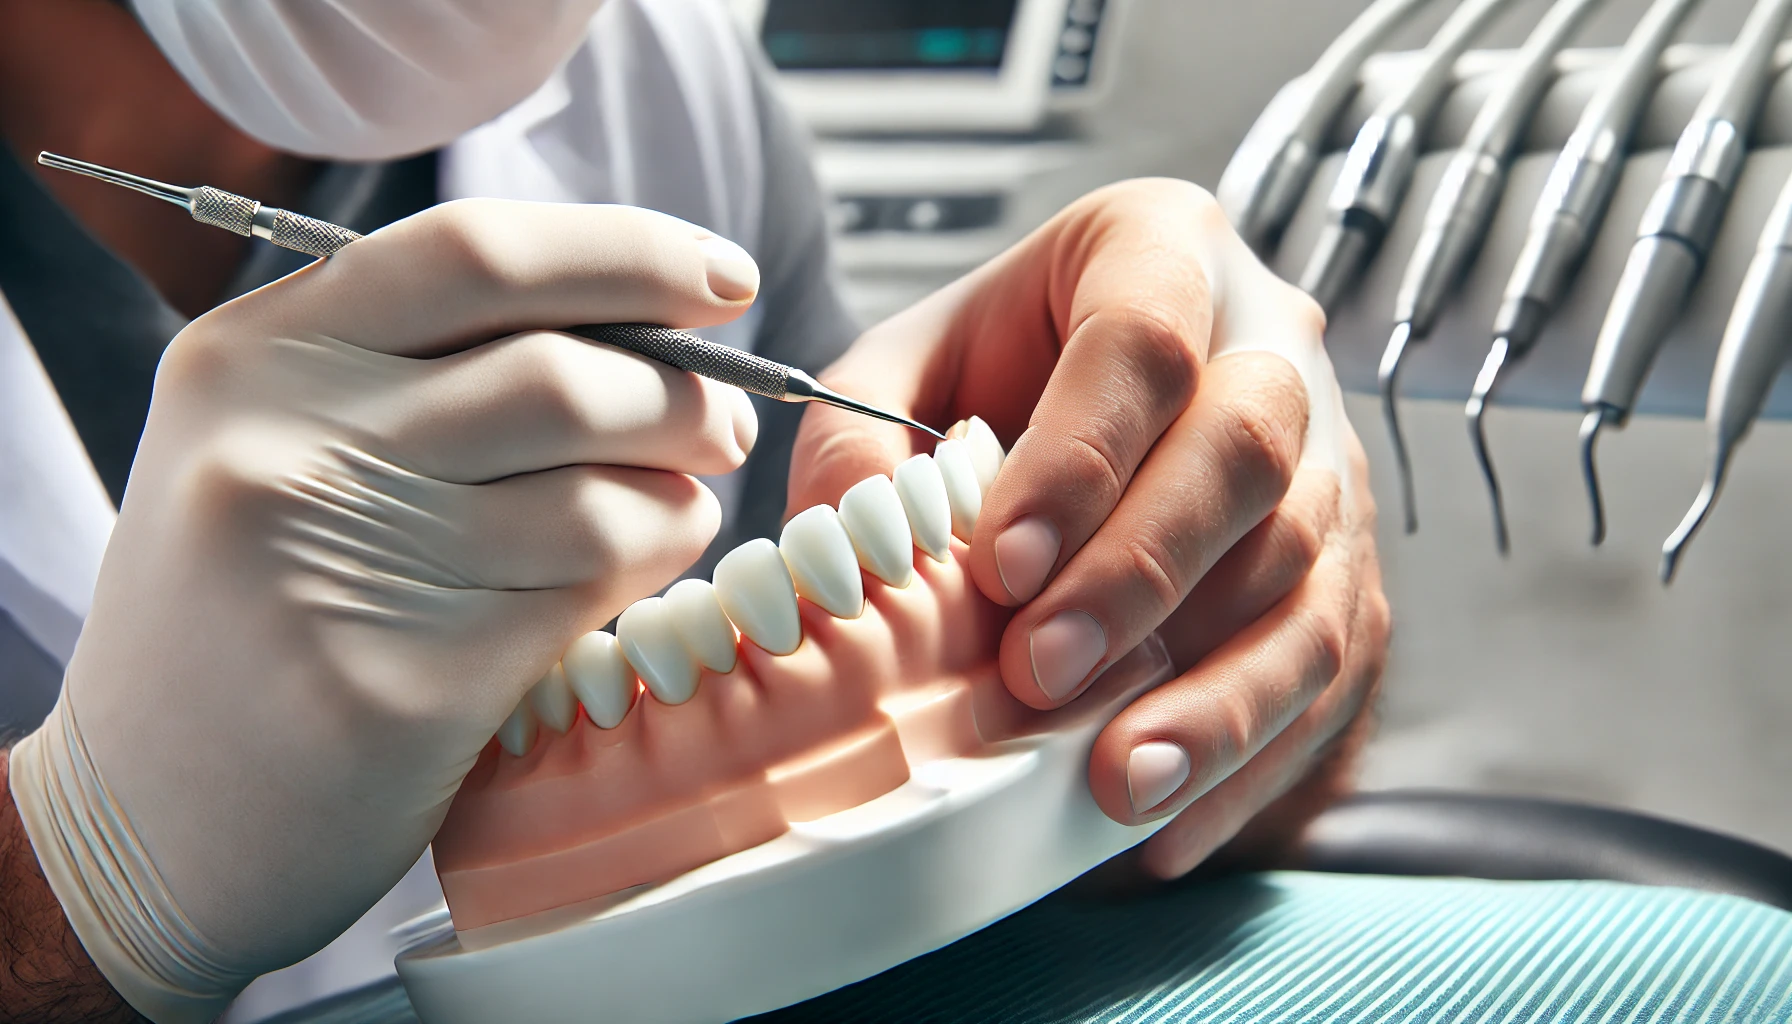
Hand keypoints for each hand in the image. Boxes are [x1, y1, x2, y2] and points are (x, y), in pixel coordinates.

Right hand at [8, 200, 762, 1020]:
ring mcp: (340, 562)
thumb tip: (645, 321)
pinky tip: (636, 577)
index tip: (723, 278)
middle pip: (563, 371)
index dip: (631, 254)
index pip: (478, 252)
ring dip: (681, 492)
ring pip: (599, 487)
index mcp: (253, 353)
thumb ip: (418, 368)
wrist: (147, 821)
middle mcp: (283, 441)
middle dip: (685, 393)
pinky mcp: (405, 683)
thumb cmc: (245, 616)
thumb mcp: (272, 444)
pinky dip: (650, 566)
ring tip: (678, 506)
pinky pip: (592, 588)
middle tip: (720, 422)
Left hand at [787, 178, 1388, 878]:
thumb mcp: (903, 372)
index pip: (1143, 337)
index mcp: (1161, 250)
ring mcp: (1331, 460)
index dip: (1080, 456)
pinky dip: (1251, 756)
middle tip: (1037, 672)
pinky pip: (1332, 669)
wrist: (1092, 406)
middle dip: (1141, 574)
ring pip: (1310, 573)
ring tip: (1115, 781)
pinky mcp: (1351, 567)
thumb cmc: (993, 376)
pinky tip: (1166, 822)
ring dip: (1215, 691)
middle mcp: (1275, 342)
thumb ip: (858, 439)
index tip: (1001, 565)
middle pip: (1248, 450)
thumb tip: (842, 547)